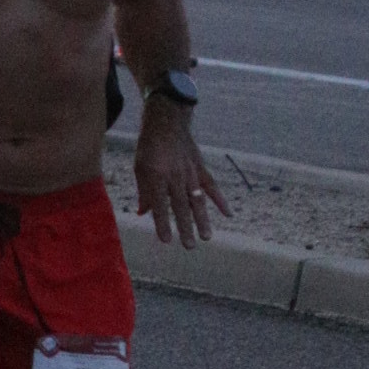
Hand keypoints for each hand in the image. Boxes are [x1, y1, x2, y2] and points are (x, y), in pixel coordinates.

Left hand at [134, 101, 228, 246]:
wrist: (166, 122)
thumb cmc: (149, 148)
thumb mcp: (139, 168)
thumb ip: (143, 192)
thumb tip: (143, 214)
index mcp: (156, 175)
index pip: (159, 204)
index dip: (162, 223)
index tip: (167, 240)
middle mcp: (174, 175)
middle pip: (180, 205)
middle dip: (185, 227)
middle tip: (189, 246)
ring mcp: (190, 172)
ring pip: (197, 199)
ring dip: (202, 219)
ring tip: (206, 237)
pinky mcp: (200, 168)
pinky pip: (212, 185)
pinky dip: (220, 199)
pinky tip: (228, 214)